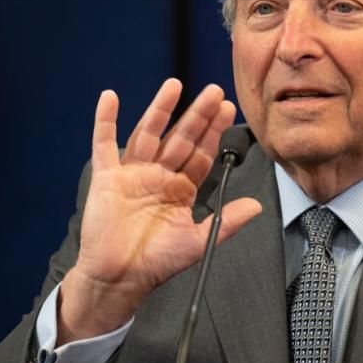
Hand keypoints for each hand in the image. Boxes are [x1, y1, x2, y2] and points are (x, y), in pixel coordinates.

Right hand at [57, 79, 262, 345]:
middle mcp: (158, 176)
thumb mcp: (197, 241)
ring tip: (174, 85)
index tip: (228, 111)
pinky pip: (105, 143)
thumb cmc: (156, 262)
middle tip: (214, 91)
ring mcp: (132, 174)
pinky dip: (106, 120)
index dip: (214, 133)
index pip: (201, 155)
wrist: (120, 278)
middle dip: (198, 115)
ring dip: (160, 109)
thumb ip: (226, 222)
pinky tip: (110, 97)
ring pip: (149, 133)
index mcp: (180, 190)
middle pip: (181, 138)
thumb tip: (257, 207)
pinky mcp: (107, 177)